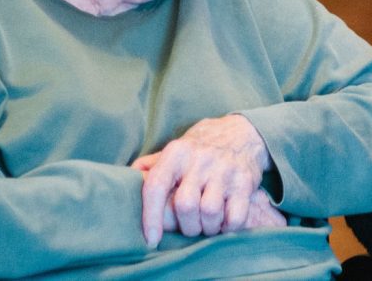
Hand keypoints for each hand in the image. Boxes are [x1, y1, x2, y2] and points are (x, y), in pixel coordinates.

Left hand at [133, 114, 271, 247]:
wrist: (243, 132)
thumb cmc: (201, 147)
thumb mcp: (176, 148)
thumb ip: (151, 164)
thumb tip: (126, 179)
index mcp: (177, 152)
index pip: (156, 186)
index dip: (150, 217)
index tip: (151, 239)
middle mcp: (200, 159)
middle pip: (185, 206)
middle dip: (186, 226)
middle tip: (191, 227)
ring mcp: (224, 170)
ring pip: (209, 213)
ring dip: (208, 228)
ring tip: (208, 225)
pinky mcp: (245, 182)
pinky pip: (235, 217)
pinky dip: (228, 227)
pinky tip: (225, 222)